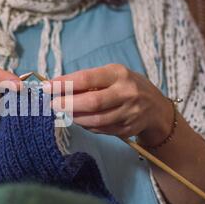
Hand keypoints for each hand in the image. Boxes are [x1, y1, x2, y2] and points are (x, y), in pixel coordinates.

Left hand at [45, 64, 173, 145]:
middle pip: (91, 102)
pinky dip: (86, 125)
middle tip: (53, 104)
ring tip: (64, 112)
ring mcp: (129, 113)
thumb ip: (88, 81)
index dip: (65, 84)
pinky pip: (100, 129)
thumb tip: (58, 86)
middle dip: (68, 104)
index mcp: (119, 74)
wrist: (156, 108)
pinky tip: (79, 119)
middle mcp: (126, 93)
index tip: (48, 86)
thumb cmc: (127, 86)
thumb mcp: (112, 75)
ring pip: (95, 119)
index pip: (86, 78)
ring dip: (75, 117)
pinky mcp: (127, 129)